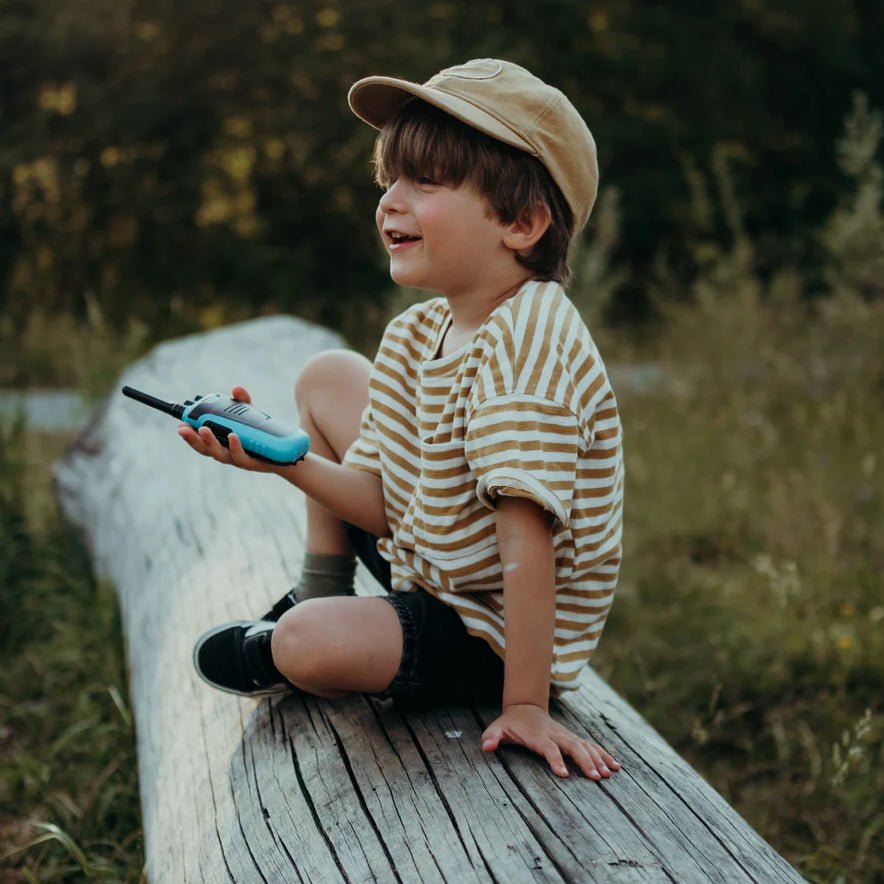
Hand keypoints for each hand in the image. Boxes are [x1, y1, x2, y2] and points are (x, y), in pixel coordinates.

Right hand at [177, 385, 273, 472]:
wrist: (285, 453)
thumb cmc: (262, 434)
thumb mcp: (251, 414)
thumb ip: (243, 402)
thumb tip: (236, 389)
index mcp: (222, 442)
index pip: (201, 440)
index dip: (189, 434)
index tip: (180, 425)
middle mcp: (227, 453)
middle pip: (205, 449)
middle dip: (193, 439)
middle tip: (183, 429)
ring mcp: (238, 459)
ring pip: (219, 454)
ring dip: (210, 442)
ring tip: (204, 429)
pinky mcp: (251, 463)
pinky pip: (240, 456)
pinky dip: (235, 446)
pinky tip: (233, 436)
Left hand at [482, 703, 620, 779]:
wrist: (525, 707)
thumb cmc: (511, 724)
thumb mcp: (497, 728)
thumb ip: (491, 737)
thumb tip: (486, 747)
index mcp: (538, 735)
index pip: (548, 748)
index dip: (555, 760)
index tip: (564, 774)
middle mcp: (555, 734)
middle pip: (573, 746)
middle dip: (585, 761)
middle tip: (596, 778)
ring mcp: (566, 735)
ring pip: (585, 745)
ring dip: (598, 759)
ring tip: (609, 774)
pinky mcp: (573, 738)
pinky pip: (590, 745)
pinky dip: (603, 754)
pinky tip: (616, 765)